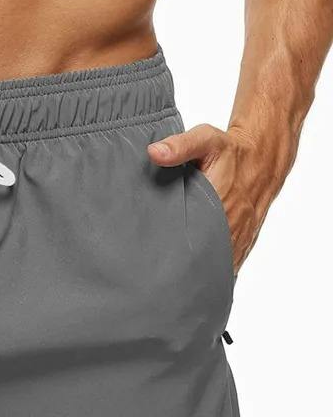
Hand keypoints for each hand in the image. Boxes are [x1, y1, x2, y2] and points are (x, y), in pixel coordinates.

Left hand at [147, 124, 284, 271]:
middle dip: (180, 266)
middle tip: (157, 269)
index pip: (190, 239)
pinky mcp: (243, 242)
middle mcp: (231, 226)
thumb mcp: (205, 141)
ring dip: (196, 271)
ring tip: (172, 275)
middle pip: (200, 258)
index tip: (154, 256)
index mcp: (218, 206)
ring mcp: (238, 237)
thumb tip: (155, 153)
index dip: (171, 250)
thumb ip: (180, 146)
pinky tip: (193, 273)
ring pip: (214, 265)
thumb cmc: (230, 150)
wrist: (261, 158)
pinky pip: (226, 265)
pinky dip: (211, 270)